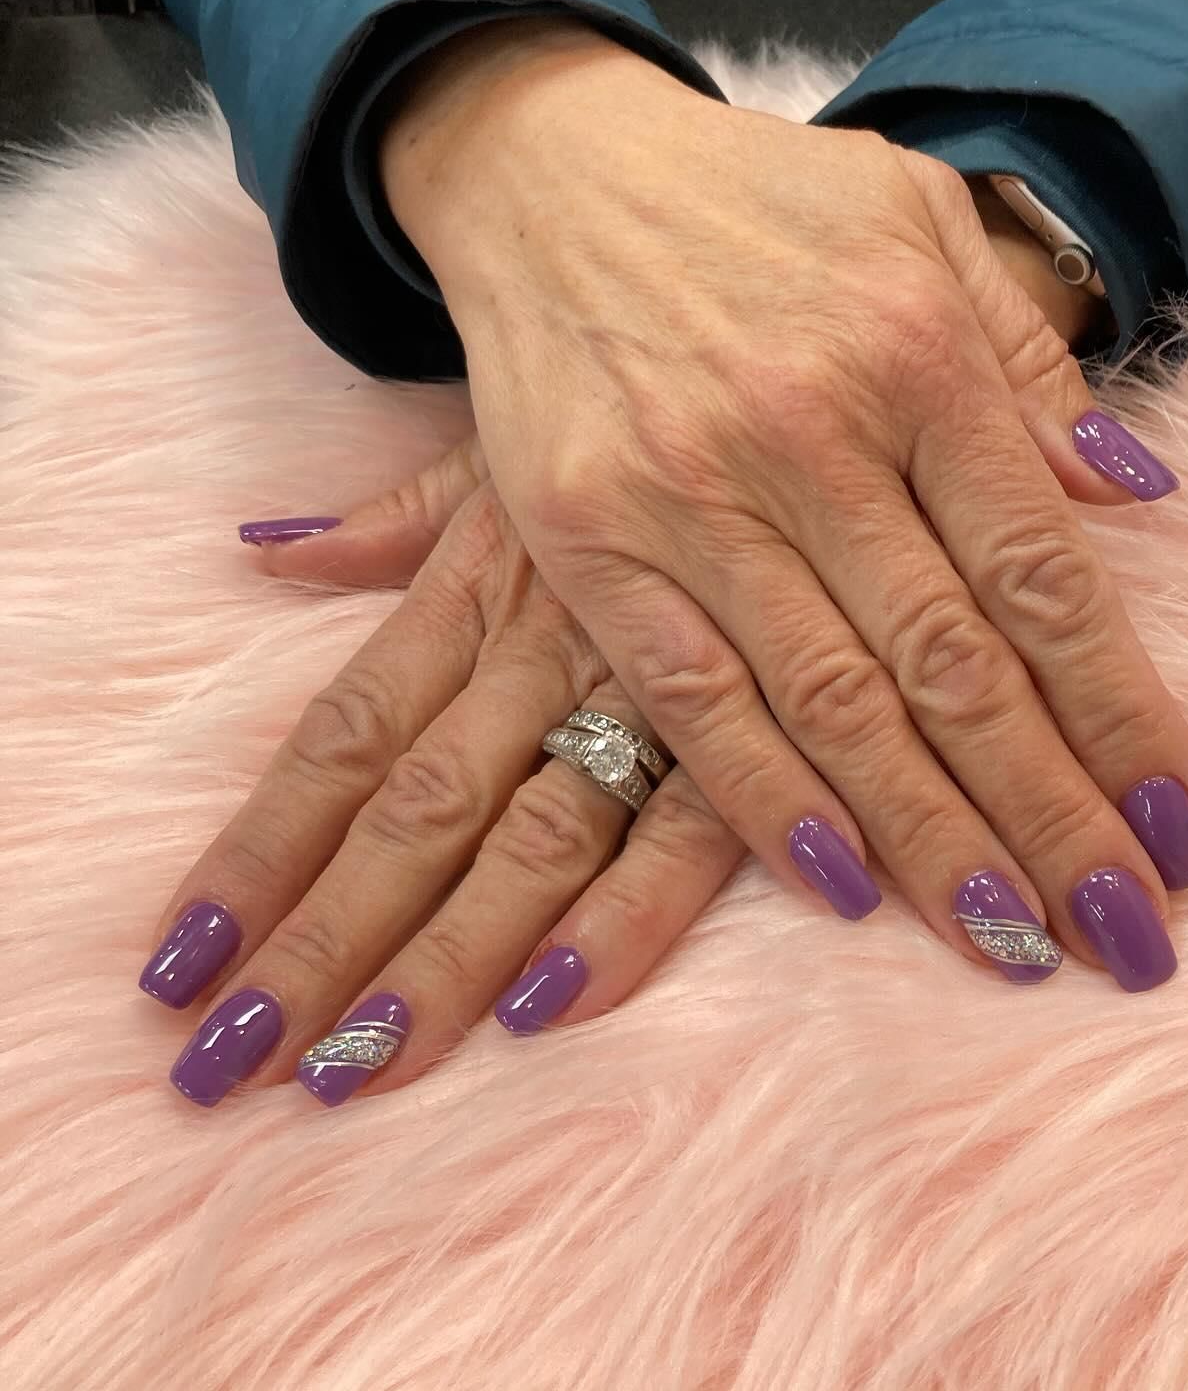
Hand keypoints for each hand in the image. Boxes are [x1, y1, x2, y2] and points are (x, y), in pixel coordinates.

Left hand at [140, 439, 744, 1107]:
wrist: (782, 348)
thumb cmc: (634, 416)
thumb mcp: (501, 443)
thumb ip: (391, 520)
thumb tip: (266, 550)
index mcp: (476, 586)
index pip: (344, 736)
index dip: (261, 850)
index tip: (182, 957)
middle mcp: (544, 647)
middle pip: (417, 812)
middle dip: (326, 940)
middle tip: (240, 1060)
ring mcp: (648, 688)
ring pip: (533, 839)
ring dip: (447, 957)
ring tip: (363, 1063)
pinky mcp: (755, 719)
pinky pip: (690, 824)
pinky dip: (626, 913)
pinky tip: (554, 1002)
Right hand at [381, 18, 1187, 993]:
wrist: (554, 170)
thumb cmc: (757, 201)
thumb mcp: (918, 222)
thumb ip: (1026, 361)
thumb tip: (1133, 493)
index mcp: (914, 353)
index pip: (1041, 572)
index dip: (1117, 710)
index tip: (1175, 821)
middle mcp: (807, 429)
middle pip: (951, 665)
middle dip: (1047, 814)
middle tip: (1120, 931)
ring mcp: (686, 490)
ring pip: (829, 703)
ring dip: (928, 838)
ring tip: (1011, 940)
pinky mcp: (583, 534)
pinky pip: (686, 693)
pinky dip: (764, 797)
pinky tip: (841, 881)